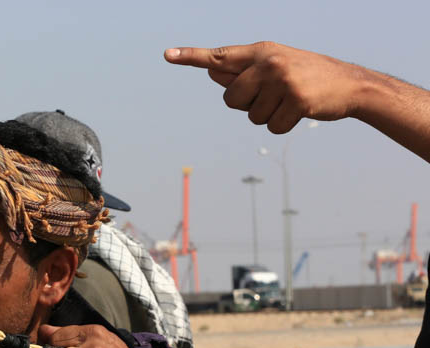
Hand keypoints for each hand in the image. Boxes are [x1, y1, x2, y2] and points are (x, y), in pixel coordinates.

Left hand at [164, 42, 367, 133]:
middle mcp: (269, 62)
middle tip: (273, 95)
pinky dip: (283, 124)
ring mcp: (283, 80)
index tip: (167, 55)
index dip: (191, 57)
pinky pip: (271, 126)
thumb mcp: (274, 67)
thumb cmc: (305, 76)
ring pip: (250, 116)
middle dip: (247, 105)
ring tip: (289, 100)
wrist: (349, 84)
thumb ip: (243, 72)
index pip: (219, 56)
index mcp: (261, 52)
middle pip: (231, 99)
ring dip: (267, 116)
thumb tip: (211, 72)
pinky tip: (299, 110)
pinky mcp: (296, 100)